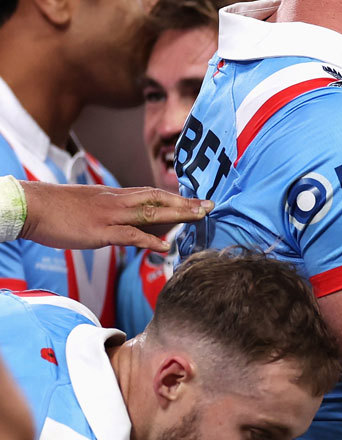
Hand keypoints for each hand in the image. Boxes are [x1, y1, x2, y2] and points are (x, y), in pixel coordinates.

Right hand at [18, 181, 211, 250]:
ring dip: (178, 213)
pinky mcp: (100, 231)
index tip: (196, 198)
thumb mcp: (91, 204)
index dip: (176, 195)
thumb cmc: (58, 208)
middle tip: (211, 205)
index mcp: (116, 196)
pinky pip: (129, 235)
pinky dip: (148, 240)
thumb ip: (111, 210)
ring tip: (201, 216)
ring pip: (151, 212)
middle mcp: (118, 201)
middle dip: (186, 202)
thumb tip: (126, 221)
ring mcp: (110, 215)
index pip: (152, 193)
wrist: (33, 206)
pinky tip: (165, 246)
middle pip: (158, 198)